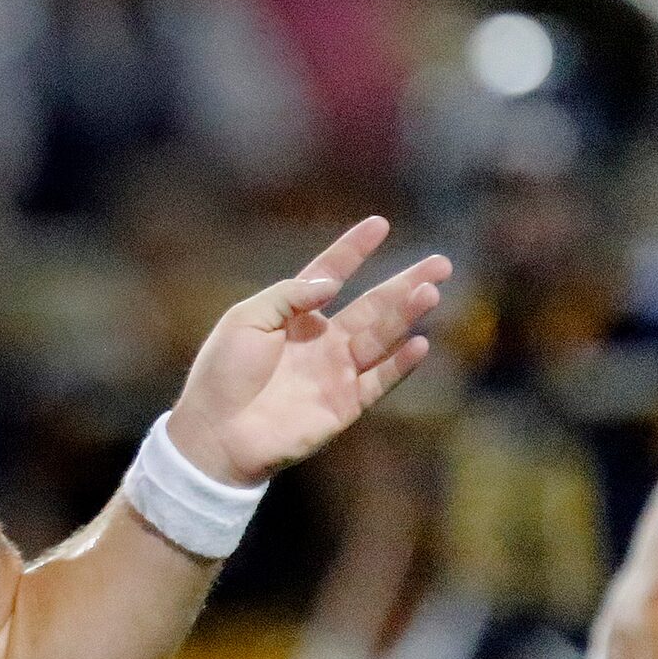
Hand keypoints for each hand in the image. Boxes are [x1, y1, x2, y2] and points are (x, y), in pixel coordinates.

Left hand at [166, 217, 449, 485]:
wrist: (216, 434)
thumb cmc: (222, 374)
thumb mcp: (246, 320)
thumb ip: (288, 296)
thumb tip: (331, 283)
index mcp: (292, 317)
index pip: (330, 275)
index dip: (352, 250)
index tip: (380, 224)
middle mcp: (319, 341)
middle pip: (371, 305)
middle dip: (405, 283)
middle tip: (440, 263)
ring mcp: (335, 372)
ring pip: (381, 337)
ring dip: (406, 315)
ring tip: (430, 291)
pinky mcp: (344, 404)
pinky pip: (380, 380)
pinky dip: (401, 364)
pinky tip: (420, 343)